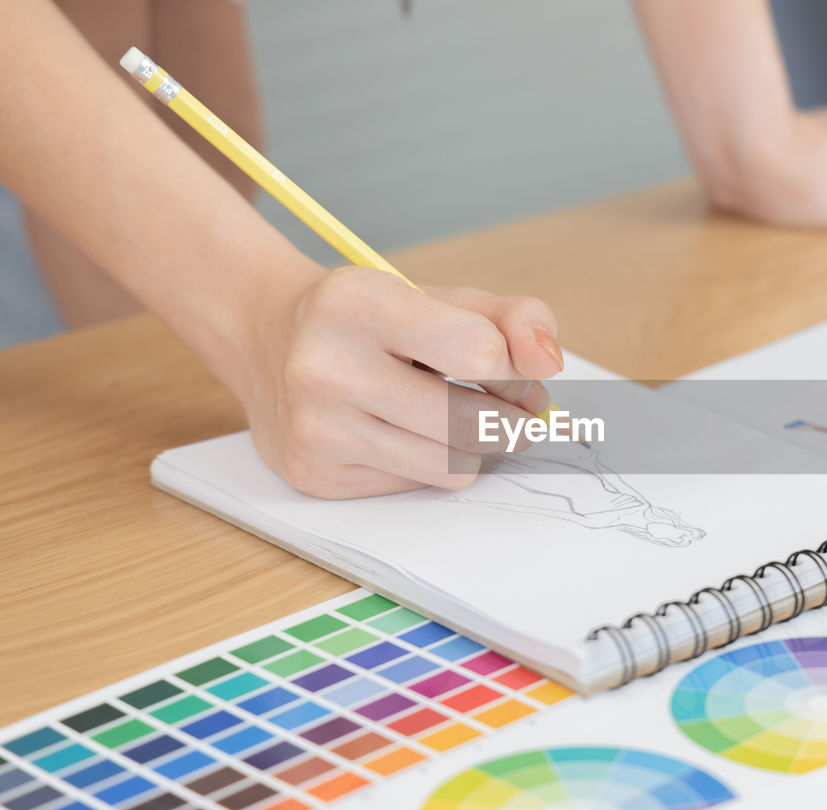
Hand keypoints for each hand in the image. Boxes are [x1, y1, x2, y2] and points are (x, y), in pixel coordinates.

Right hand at [231, 266, 563, 498]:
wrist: (267, 339)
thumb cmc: (372, 319)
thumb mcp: (441, 297)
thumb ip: (512, 319)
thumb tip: (550, 363)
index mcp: (358, 303)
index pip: (479, 352)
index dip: (514, 368)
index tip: (511, 369)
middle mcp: (325, 366)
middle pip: (472, 423)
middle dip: (509, 420)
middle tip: (510, 408)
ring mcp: (315, 427)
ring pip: (452, 465)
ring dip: (473, 447)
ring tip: (453, 417)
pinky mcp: (314, 475)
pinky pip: (417, 485)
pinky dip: (428, 463)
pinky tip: (402, 432)